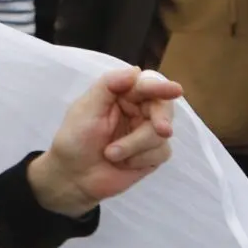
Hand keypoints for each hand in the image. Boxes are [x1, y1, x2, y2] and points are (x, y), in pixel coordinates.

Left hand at [27, 67, 182, 215]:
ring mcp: (148, 133)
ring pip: (161, 133)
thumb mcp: (85, 109)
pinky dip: (140, 159)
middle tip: (161, 130)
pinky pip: (161, 152)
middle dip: (161, 118)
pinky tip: (123, 164)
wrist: (73, 177)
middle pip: (163, 106)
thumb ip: (108, 86)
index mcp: (121, 96)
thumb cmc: (74, 140)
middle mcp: (138, 111)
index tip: (175, 90)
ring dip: (135, 146)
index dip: (160, 87)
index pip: (145, 85)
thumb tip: (136, 70)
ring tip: (110, 154)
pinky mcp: (153, 155)